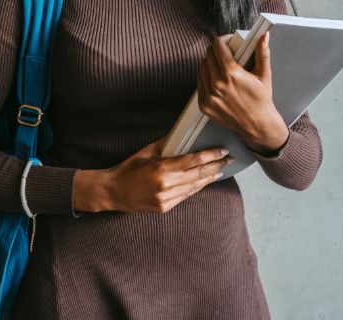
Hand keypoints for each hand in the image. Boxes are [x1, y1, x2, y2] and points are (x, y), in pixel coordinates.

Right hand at [74, 137, 233, 213]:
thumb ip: (167, 144)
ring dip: (210, 178)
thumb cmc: (128, 168)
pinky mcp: (165, 208)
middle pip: (198, 175)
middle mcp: (166, 186)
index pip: (193, 161)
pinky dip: (197, 187)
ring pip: (195, 187)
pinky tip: (205, 181)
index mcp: (161, 169)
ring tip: (221, 169)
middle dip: (216, 166)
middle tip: (230, 159)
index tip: (223, 150)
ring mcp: (166, 199)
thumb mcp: (147, 152)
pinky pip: (186, 196)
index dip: (211, 155)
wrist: (112, 192)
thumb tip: (184, 134)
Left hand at [196, 31, 288, 154]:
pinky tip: (215, 78)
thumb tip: (264, 35)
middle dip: (216, 50)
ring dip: (209, 63)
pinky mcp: (203, 104)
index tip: (226, 40)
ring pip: (202, 67)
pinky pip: (199, 82)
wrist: (256, 124)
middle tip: (224, 52)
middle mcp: (217, 84)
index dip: (222, 39)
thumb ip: (262, 52)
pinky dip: (206, 77)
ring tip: (220, 65)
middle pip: (208, 55)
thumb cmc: (261, 99)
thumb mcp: (264, 74)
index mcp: (232, 74)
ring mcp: (209, 95)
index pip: (218, 46)